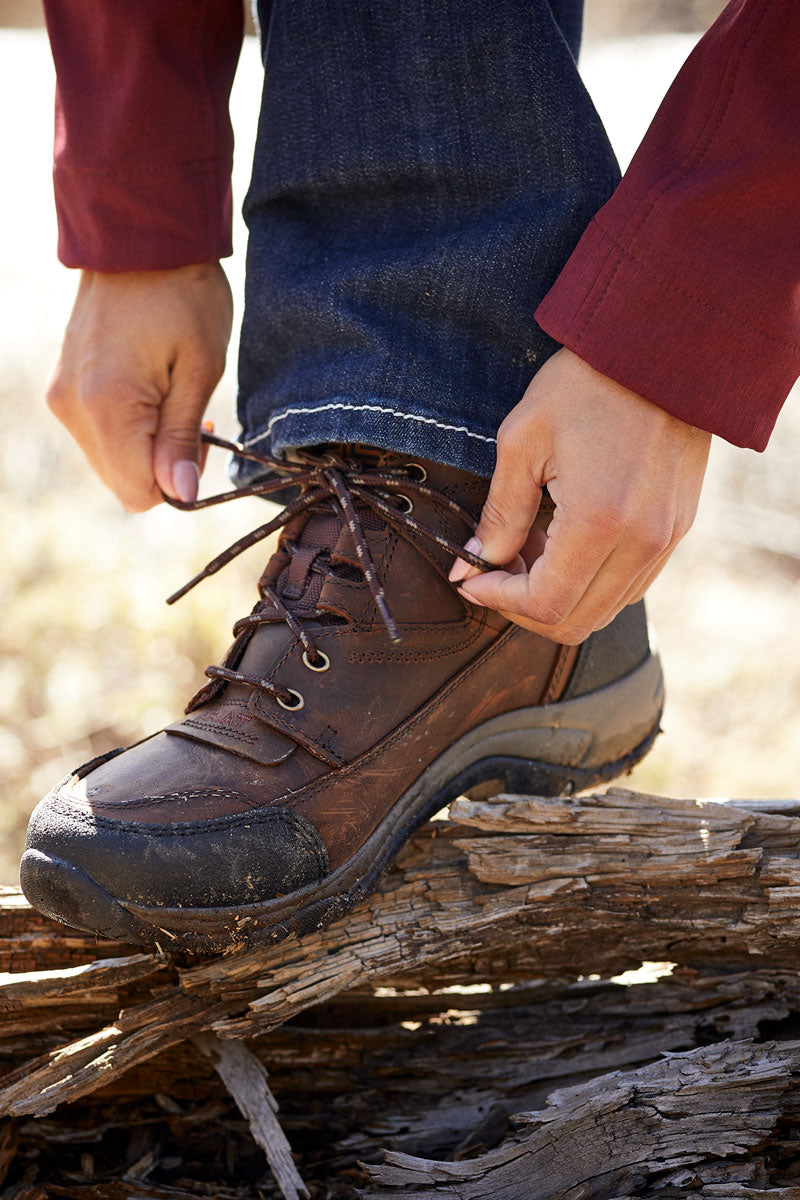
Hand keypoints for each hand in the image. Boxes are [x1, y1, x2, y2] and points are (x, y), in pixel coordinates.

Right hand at [46, 262, 232, 511]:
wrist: (138, 235)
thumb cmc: (183, 295)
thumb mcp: (201, 368)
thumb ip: (183, 436)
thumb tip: (181, 496)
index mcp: (107, 407)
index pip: (139, 492)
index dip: (177, 482)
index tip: (200, 439)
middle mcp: (72, 408)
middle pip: (121, 482)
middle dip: (160, 466)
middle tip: (191, 420)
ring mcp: (61, 397)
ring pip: (108, 460)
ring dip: (144, 446)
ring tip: (170, 397)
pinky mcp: (61, 386)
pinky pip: (96, 434)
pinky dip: (126, 428)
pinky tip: (149, 391)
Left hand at [449, 348, 710, 642]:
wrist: (663, 346)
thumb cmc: (586, 383)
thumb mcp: (522, 442)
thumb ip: (498, 516)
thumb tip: (471, 570)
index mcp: (599, 520)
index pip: (546, 604)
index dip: (500, 602)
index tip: (473, 579)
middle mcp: (642, 541)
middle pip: (576, 621)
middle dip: (524, 607)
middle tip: (495, 570)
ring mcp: (666, 539)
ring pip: (605, 610)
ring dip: (558, 595)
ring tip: (529, 547)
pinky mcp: (678, 530)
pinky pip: (630, 584)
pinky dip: (590, 582)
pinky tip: (564, 540)